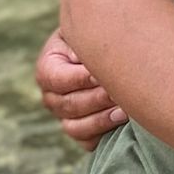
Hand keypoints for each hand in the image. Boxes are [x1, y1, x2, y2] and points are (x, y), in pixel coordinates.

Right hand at [36, 28, 124, 151]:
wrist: (109, 48)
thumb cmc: (99, 35)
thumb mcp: (86, 31)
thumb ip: (84, 41)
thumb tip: (88, 62)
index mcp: (48, 67)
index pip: (55, 78)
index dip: (79, 78)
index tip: (102, 74)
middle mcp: (51, 94)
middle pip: (68, 105)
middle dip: (97, 99)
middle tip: (121, 93)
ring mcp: (65, 115)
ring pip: (75, 127)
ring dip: (101, 120)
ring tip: (125, 112)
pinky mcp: (81, 130)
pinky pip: (87, 142)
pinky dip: (103, 134)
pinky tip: (123, 124)